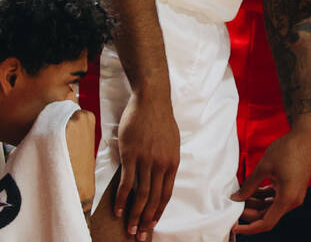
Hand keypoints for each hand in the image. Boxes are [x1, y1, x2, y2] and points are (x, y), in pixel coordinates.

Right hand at [113, 90, 179, 239]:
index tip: (152, 226)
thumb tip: (160, 178)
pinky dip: (123, 199)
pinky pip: (127, 182)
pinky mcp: (132, 156)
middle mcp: (161, 165)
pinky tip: (118, 210)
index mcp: (173, 163)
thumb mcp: (172, 143)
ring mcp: (146, 161)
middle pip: (154, 199)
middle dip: (147, 220)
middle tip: (140, 236)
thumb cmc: (161, 121)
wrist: (152, 101)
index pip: (166, 194)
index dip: (158, 212)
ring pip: (141, 194)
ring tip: (129, 229)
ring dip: (134, 214)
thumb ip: (166, 162)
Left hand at [231, 122, 310, 233]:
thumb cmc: (289, 149)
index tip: (235, 226)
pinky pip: (277, 198)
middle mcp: (293, 199)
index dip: (249, 227)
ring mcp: (295, 194)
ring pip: (271, 207)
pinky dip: (265, 197)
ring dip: (257, 203)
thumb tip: (236, 198)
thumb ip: (249, 185)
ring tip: (242, 194)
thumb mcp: (264, 167)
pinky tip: (253, 189)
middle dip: (250, 213)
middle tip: (236, 204)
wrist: (305, 136)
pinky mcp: (294, 187)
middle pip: (268, 215)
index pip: (266, 223)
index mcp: (288, 198)